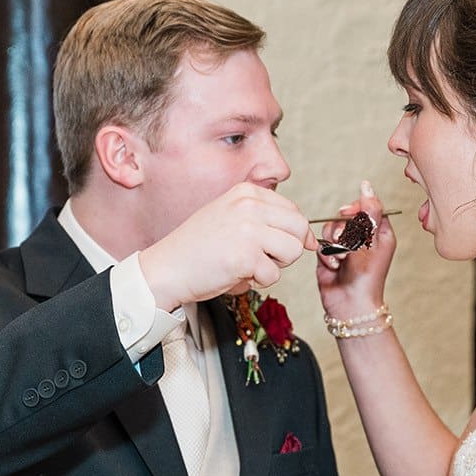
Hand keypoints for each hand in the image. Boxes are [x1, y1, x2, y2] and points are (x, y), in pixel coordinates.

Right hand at [138, 183, 315, 309]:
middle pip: (299, 229)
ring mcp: (248, 229)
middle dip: (287, 250)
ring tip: (248, 266)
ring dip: (275, 266)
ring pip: (292, 251)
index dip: (293, 234)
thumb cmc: (196, 249)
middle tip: (263, 258)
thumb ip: (264, 220)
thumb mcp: (230, 218)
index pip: (293, 210)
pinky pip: (273, 275)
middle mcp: (249, 206)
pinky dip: (257, 282)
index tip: (279, 248)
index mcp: (246, 193)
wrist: (166, 268)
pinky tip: (236, 275)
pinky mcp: (246, 256)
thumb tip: (309, 238)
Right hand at [316, 179, 397, 319]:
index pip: (367, 206)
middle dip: (342, 229)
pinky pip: (322, 243)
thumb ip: (368, 212)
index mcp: (379, 231)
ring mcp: (345, 246)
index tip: (349, 215)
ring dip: (334, 243)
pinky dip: (327, 255)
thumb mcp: (371, 241)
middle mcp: (362, 237)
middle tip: (346, 243)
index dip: (356, 208)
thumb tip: (366, 186)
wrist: (350, 304)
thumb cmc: (367, 278)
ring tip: (341, 259)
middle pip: (345, 216)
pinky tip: (334, 267)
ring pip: (331, 228)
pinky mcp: (329, 255)